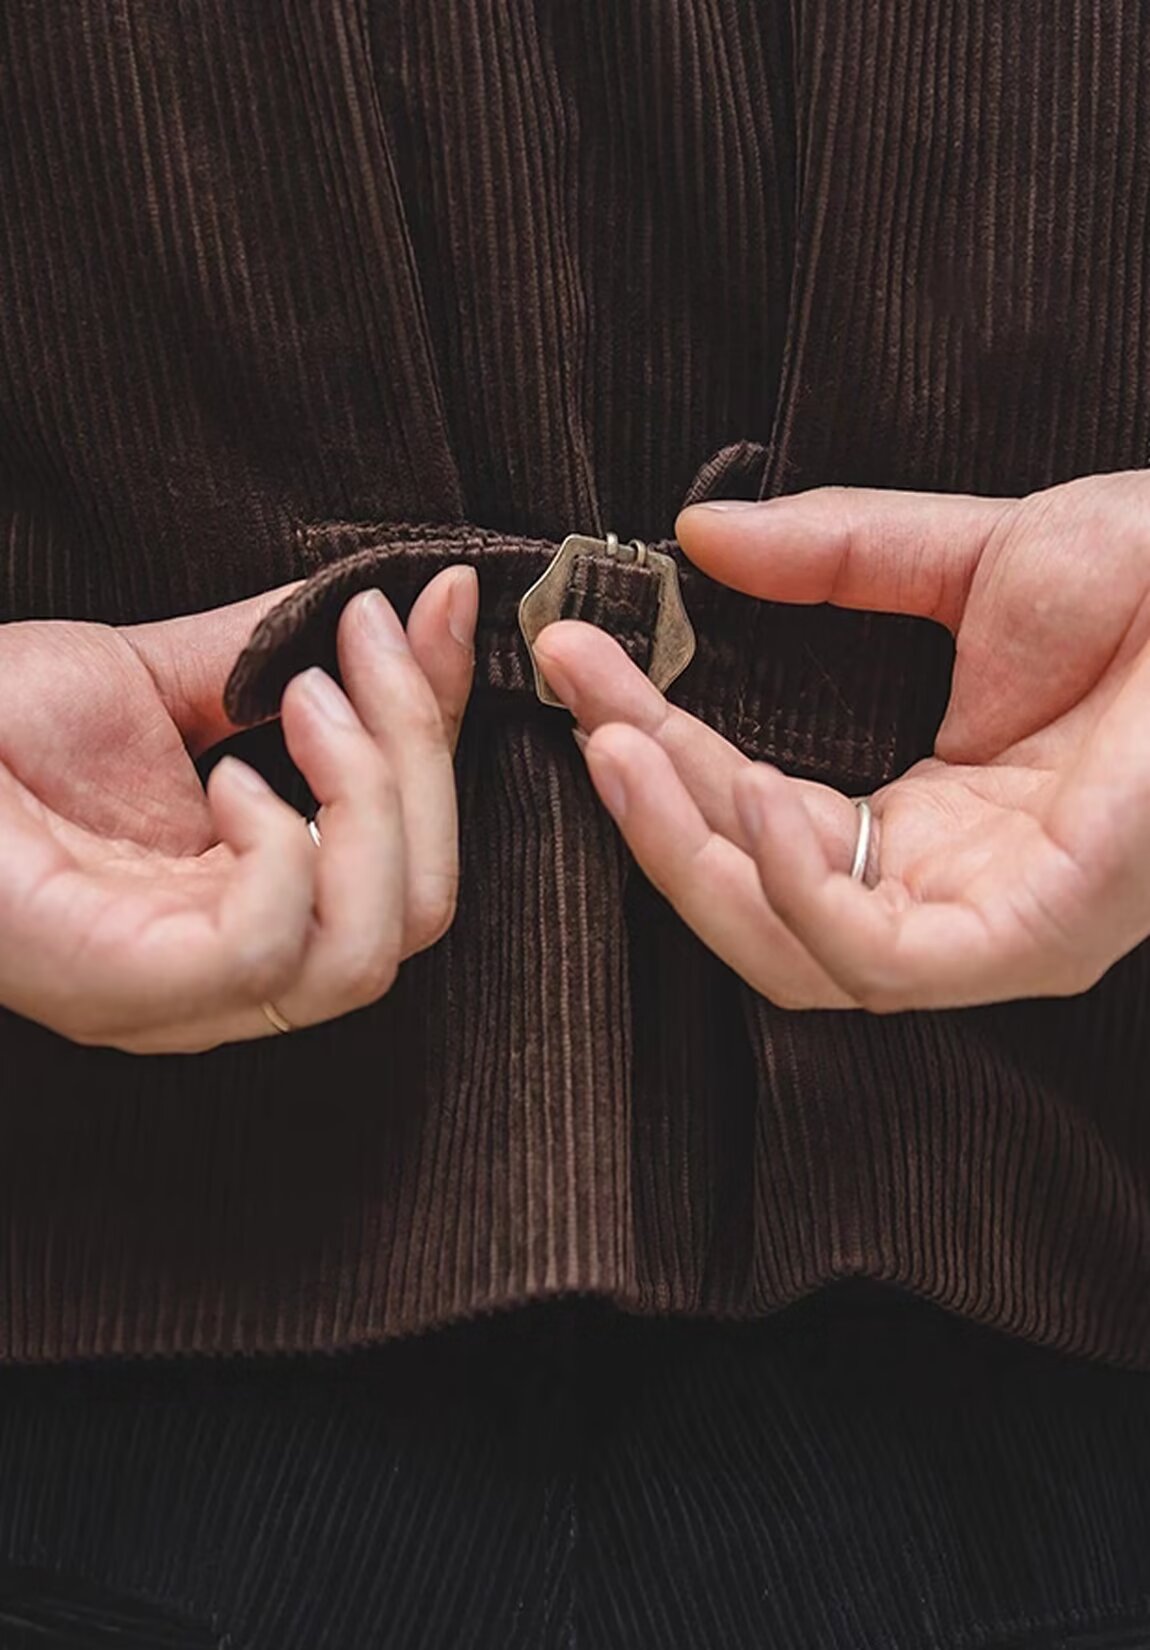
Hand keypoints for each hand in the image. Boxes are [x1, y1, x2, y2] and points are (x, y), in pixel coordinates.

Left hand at [0, 566, 476, 1051]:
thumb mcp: (174, 673)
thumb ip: (297, 654)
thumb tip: (428, 600)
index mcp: (252, 909)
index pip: (419, 871)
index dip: (440, 740)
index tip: (436, 612)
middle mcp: (232, 974)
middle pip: (419, 918)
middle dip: (419, 761)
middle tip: (368, 643)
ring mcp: (183, 997)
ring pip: (369, 951)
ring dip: (372, 802)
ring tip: (303, 702)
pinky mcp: (130, 988)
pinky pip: (273, 948)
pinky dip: (282, 849)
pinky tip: (228, 781)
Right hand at [532, 471, 1149, 1011]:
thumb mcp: (961, 557)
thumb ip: (827, 557)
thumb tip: (697, 541)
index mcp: (920, 820)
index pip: (746, 813)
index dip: (653, 746)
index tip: (582, 665)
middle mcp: (938, 889)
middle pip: (745, 892)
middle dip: (648, 799)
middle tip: (582, 702)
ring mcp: (980, 928)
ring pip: (784, 949)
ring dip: (688, 852)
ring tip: (626, 746)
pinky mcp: (1021, 941)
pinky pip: (870, 956)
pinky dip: (790, 887)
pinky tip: (750, 795)